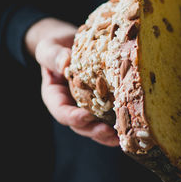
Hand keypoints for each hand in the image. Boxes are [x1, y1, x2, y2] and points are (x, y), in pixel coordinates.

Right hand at [26, 18, 118, 146]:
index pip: (61, 111)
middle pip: (81, 125)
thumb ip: (54, 56)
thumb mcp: (49, 49)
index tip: (85, 117)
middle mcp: (71, 105)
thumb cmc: (56, 47)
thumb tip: (65, 63)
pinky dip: (119, 123)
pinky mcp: (102, 102)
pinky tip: (131, 127)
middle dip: (94, 131)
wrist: (68, 44)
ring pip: (96, 125)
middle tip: (108, 133)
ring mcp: (87, 106)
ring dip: (108, 134)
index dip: (73, 117)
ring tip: (123, 138)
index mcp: (55, 96)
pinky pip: (109, 115)